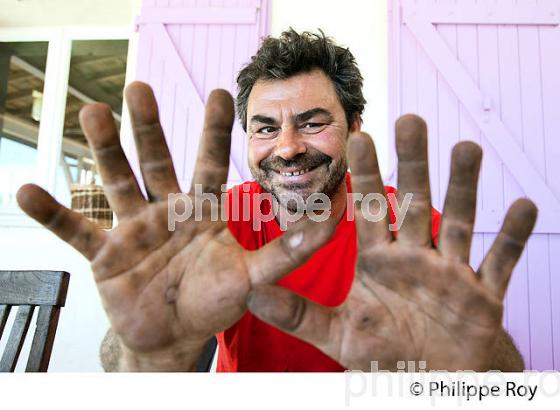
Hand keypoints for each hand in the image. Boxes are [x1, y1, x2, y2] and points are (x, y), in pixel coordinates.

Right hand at [17, 82, 333, 370]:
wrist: (172, 334)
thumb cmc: (214, 302)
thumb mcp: (253, 275)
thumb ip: (287, 250)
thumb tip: (330, 221)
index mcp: (201, 211)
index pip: (208, 163)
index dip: (213, 130)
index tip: (221, 92)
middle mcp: (165, 210)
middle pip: (156, 161)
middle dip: (148, 127)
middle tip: (139, 88)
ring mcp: (132, 229)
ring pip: (115, 182)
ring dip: (102, 151)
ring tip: (90, 114)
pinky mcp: (104, 255)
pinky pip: (75, 231)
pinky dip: (53, 214)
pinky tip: (26, 192)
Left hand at [247, 114, 536, 370]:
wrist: (427, 382)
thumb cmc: (382, 354)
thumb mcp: (334, 334)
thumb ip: (296, 314)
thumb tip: (251, 294)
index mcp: (379, 262)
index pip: (371, 210)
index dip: (365, 175)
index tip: (358, 136)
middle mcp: (415, 258)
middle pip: (416, 203)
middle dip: (413, 163)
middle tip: (410, 120)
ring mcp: (451, 273)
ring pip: (459, 222)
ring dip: (464, 186)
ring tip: (466, 148)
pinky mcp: (483, 295)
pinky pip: (499, 261)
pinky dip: (511, 237)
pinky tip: (522, 205)